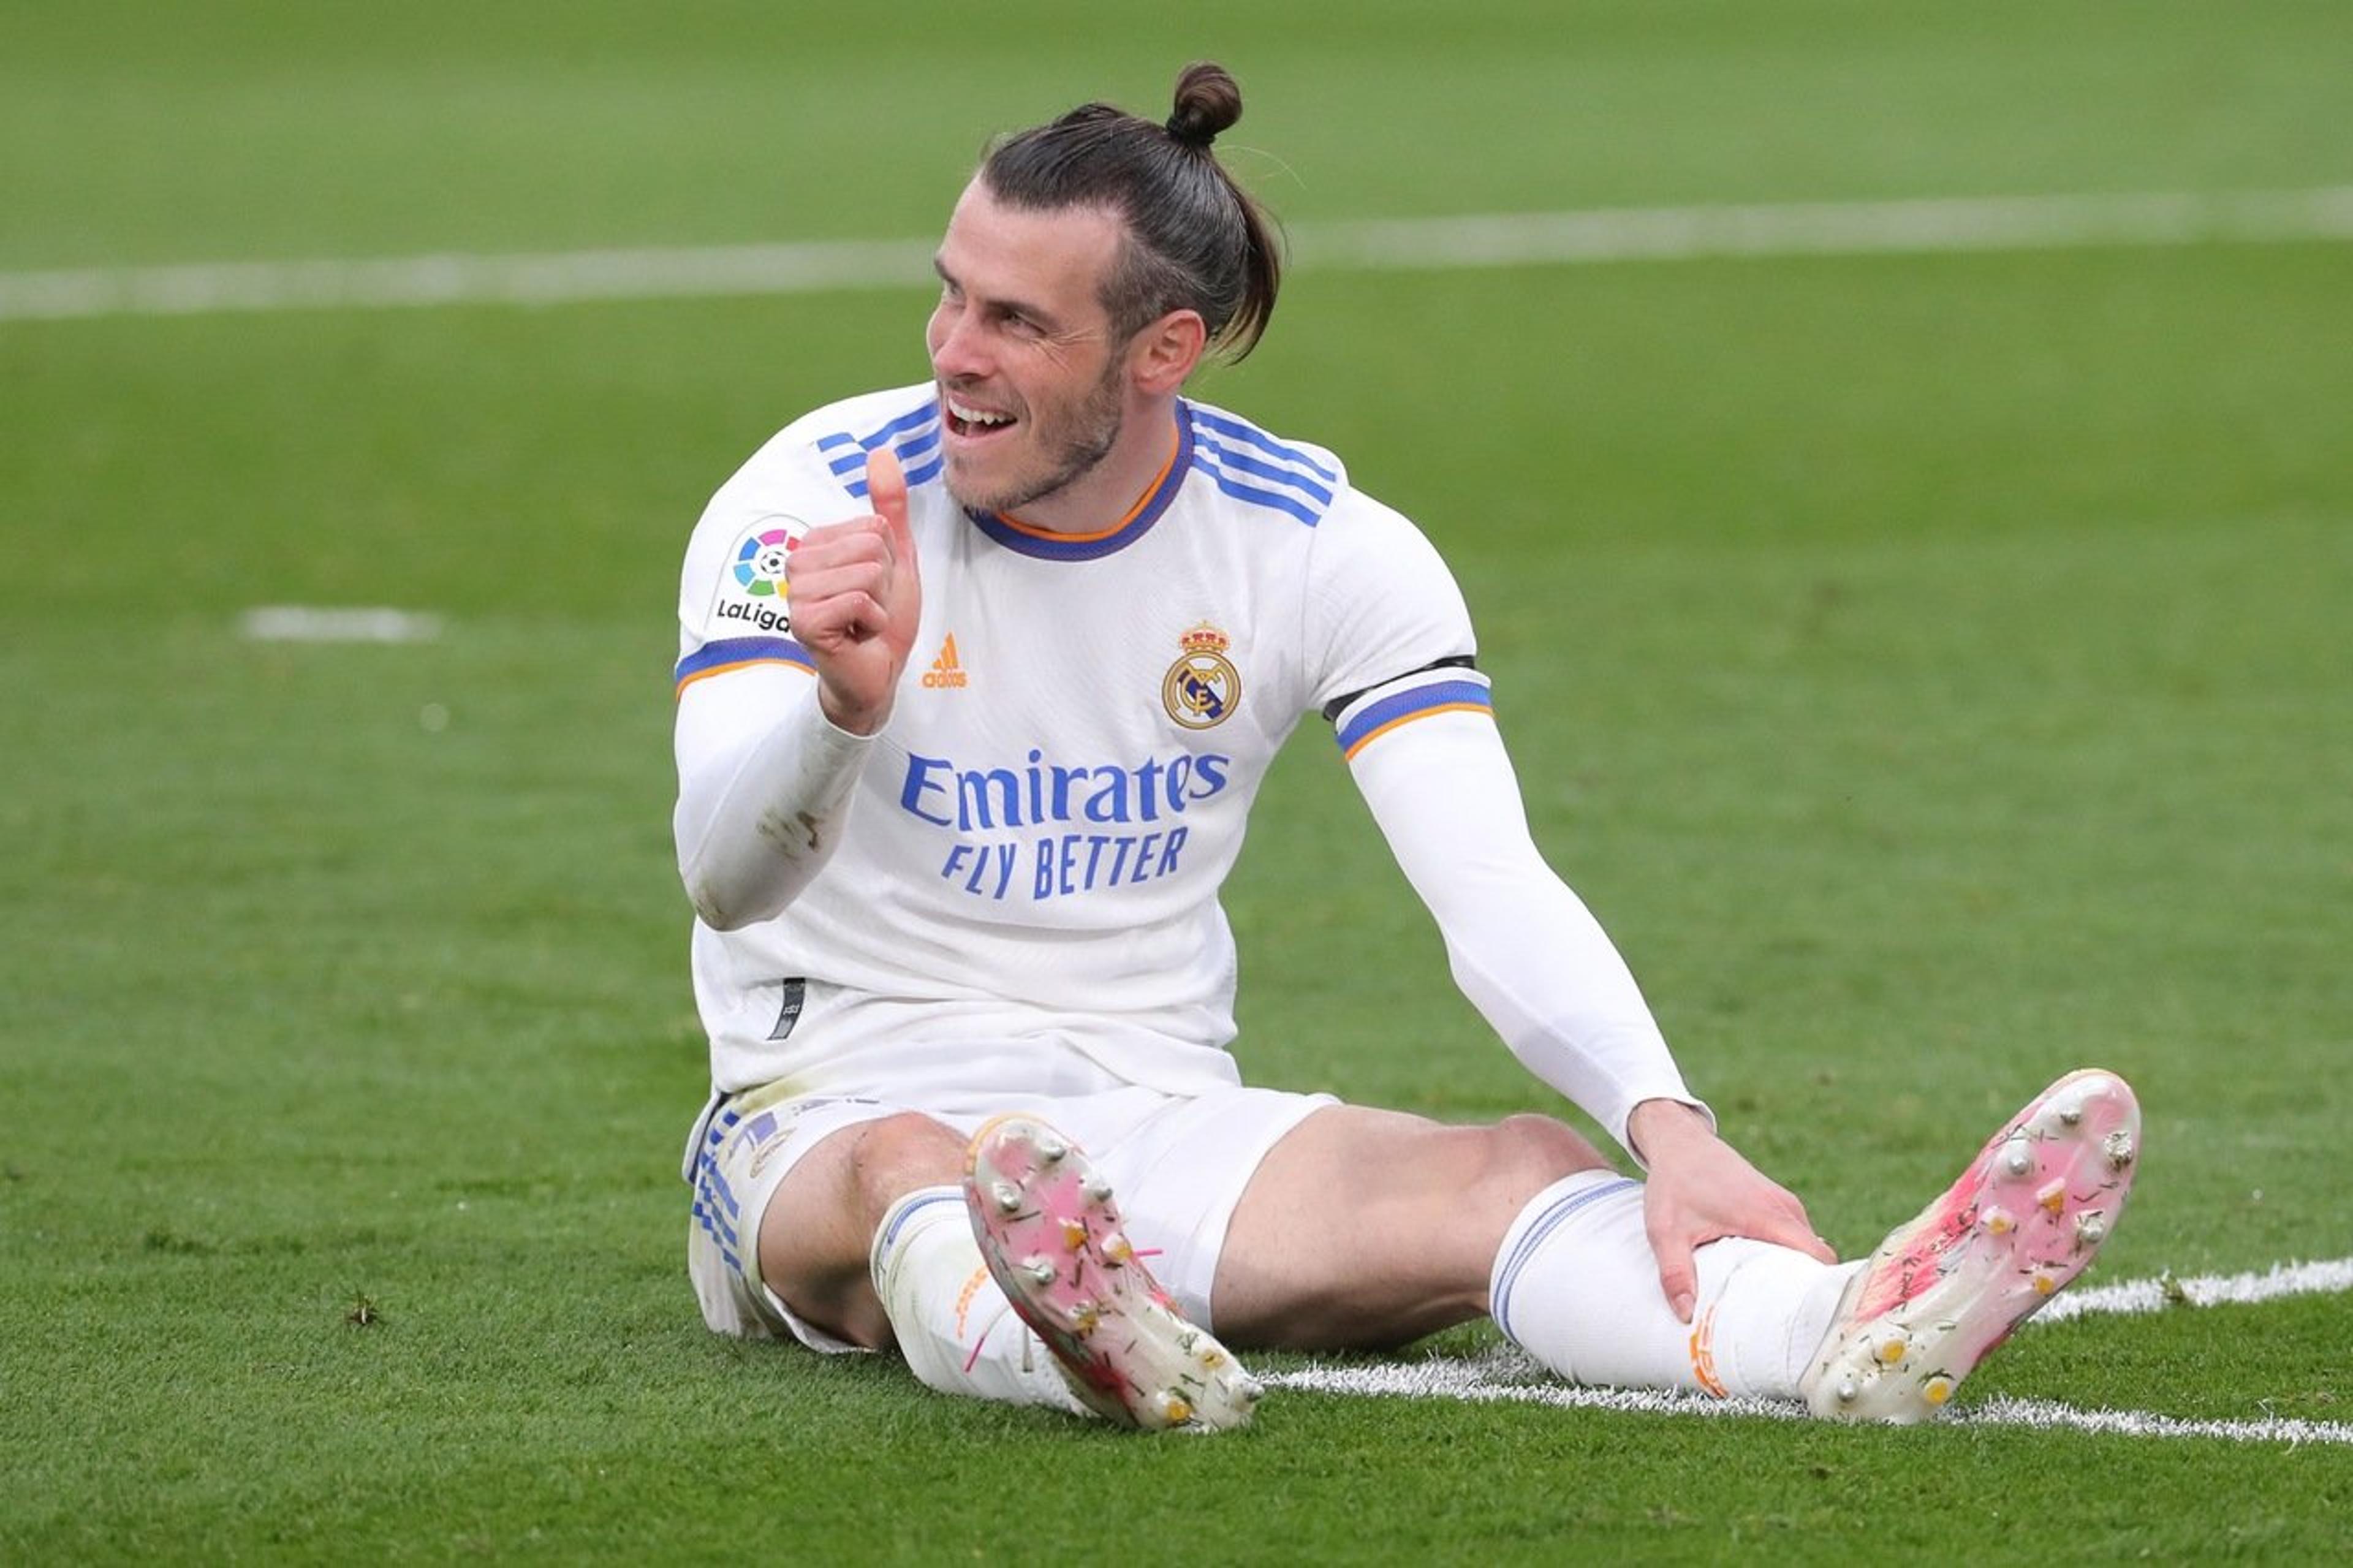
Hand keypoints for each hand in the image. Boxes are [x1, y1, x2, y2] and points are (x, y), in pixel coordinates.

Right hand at [784, 448, 921, 734]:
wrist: (877, 673)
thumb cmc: (881, 619)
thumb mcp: (894, 557)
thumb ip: (888, 507)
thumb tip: (880, 452)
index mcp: (815, 543)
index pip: (872, 526)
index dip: (887, 561)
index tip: (873, 589)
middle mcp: (796, 563)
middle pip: (870, 546)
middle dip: (885, 582)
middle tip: (870, 609)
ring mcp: (796, 593)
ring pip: (866, 573)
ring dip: (880, 604)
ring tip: (863, 622)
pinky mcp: (803, 622)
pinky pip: (859, 601)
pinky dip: (872, 622)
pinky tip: (858, 636)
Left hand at [1626, 1098, 1836, 1322]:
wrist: (1679, 1141)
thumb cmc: (1673, 1183)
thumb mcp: (1666, 1231)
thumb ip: (1676, 1273)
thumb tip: (1687, 1315)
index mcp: (1767, 1215)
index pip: (1818, 1257)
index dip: (1822, 1289)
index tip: (1813, 1320)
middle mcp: (1785, 1208)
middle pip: (1815, 1259)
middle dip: (1806, 1290)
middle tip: (1786, 1325)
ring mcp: (1784, 1203)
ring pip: (1805, 1248)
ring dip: (1794, 1273)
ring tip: (1773, 1307)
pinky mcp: (1777, 1202)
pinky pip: (1794, 1237)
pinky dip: (1785, 1257)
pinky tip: (1764, 1278)